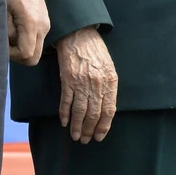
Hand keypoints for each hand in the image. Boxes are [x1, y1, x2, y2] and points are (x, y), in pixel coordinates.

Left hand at [5, 0, 49, 65]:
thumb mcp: (3, 12)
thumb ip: (7, 32)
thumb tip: (8, 46)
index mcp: (32, 25)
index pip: (26, 54)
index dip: (12, 55)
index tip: (2, 45)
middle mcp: (43, 28)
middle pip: (34, 58)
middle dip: (19, 56)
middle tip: (7, 45)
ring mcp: (46, 27)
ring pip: (36, 51)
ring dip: (23, 50)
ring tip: (11, 36)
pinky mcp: (45, 25)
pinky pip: (37, 42)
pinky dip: (27, 43)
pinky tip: (18, 31)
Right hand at [56, 26, 117, 142]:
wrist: (79, 34)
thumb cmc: (96, 50)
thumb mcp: (109, 67)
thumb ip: (108, 86)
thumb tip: (106, 108)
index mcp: (110, 81)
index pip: (109, 110)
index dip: (104, 126)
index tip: (99, 136)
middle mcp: (97, 84)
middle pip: (94, 113)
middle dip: (90, 130)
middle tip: (86, 140)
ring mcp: (81, 83)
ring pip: (80, 111)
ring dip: (77, 126)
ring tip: (76, 136)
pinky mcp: (67, 80)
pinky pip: (66, 102)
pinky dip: (64, 114)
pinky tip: (64, 122)